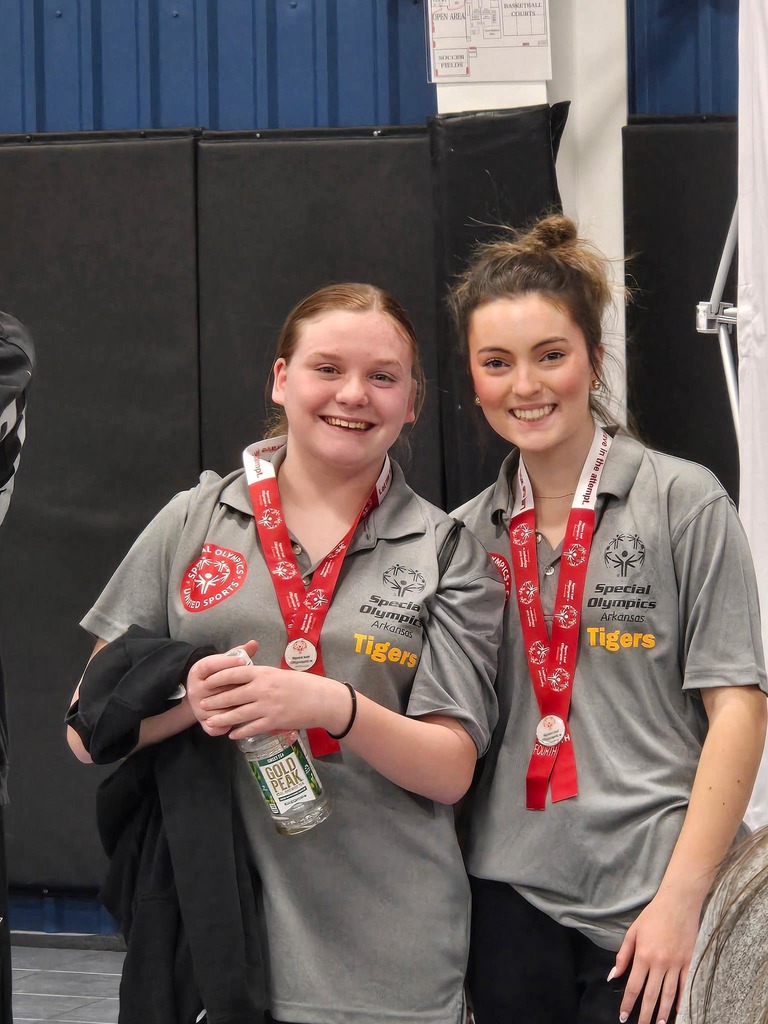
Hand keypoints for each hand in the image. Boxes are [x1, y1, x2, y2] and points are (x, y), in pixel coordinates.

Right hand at [185, 640, 258, 735]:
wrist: (200, 694)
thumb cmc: (218, 675)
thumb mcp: (224, 662)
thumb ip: (239, 653)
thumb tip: (254, 643)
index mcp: (198, 671)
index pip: (210, 665)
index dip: (227, 663)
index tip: (244, 661)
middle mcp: (195, 690)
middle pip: (216, 688)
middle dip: (236, 686)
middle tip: (255, 685)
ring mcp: (198, 708)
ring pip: (219, 709)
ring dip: (235, 707)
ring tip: (253, 703)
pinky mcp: (203, 723)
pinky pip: (215, 727)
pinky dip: (227, 726)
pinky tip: (242, 722)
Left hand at [199, 663, 351, 739]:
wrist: (321, 700)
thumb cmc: (302, 684)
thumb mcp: (279, 674)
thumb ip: (261, 676)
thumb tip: (243, 676)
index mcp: (264, 673)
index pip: (234, 673)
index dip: (218, 678)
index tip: (206, 681)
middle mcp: (263, 689)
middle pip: (232, 695)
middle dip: (215, 701)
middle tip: (202, 705)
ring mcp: (267, 706)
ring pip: (238, 714)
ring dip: (222, 719)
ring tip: (210, 722)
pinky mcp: (273, 722)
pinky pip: (251, 728)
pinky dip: (239, 731)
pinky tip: (231, 734)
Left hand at [610, 886, 702, 1023]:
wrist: (678, 903)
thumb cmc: (653, 916)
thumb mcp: (633, 932)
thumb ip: (623, 955)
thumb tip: (613, 975)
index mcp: (643, 955)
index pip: (633, 986)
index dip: (628, 1004)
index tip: (623, 1016)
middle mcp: (659, 963)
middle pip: (650, 995)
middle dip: (644, 1014)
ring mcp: (676, 964)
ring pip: (669, 995)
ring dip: (663, 1013)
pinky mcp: (689, 962)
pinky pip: (684, 986)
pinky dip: (682, 1001)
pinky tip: (678, 1012)